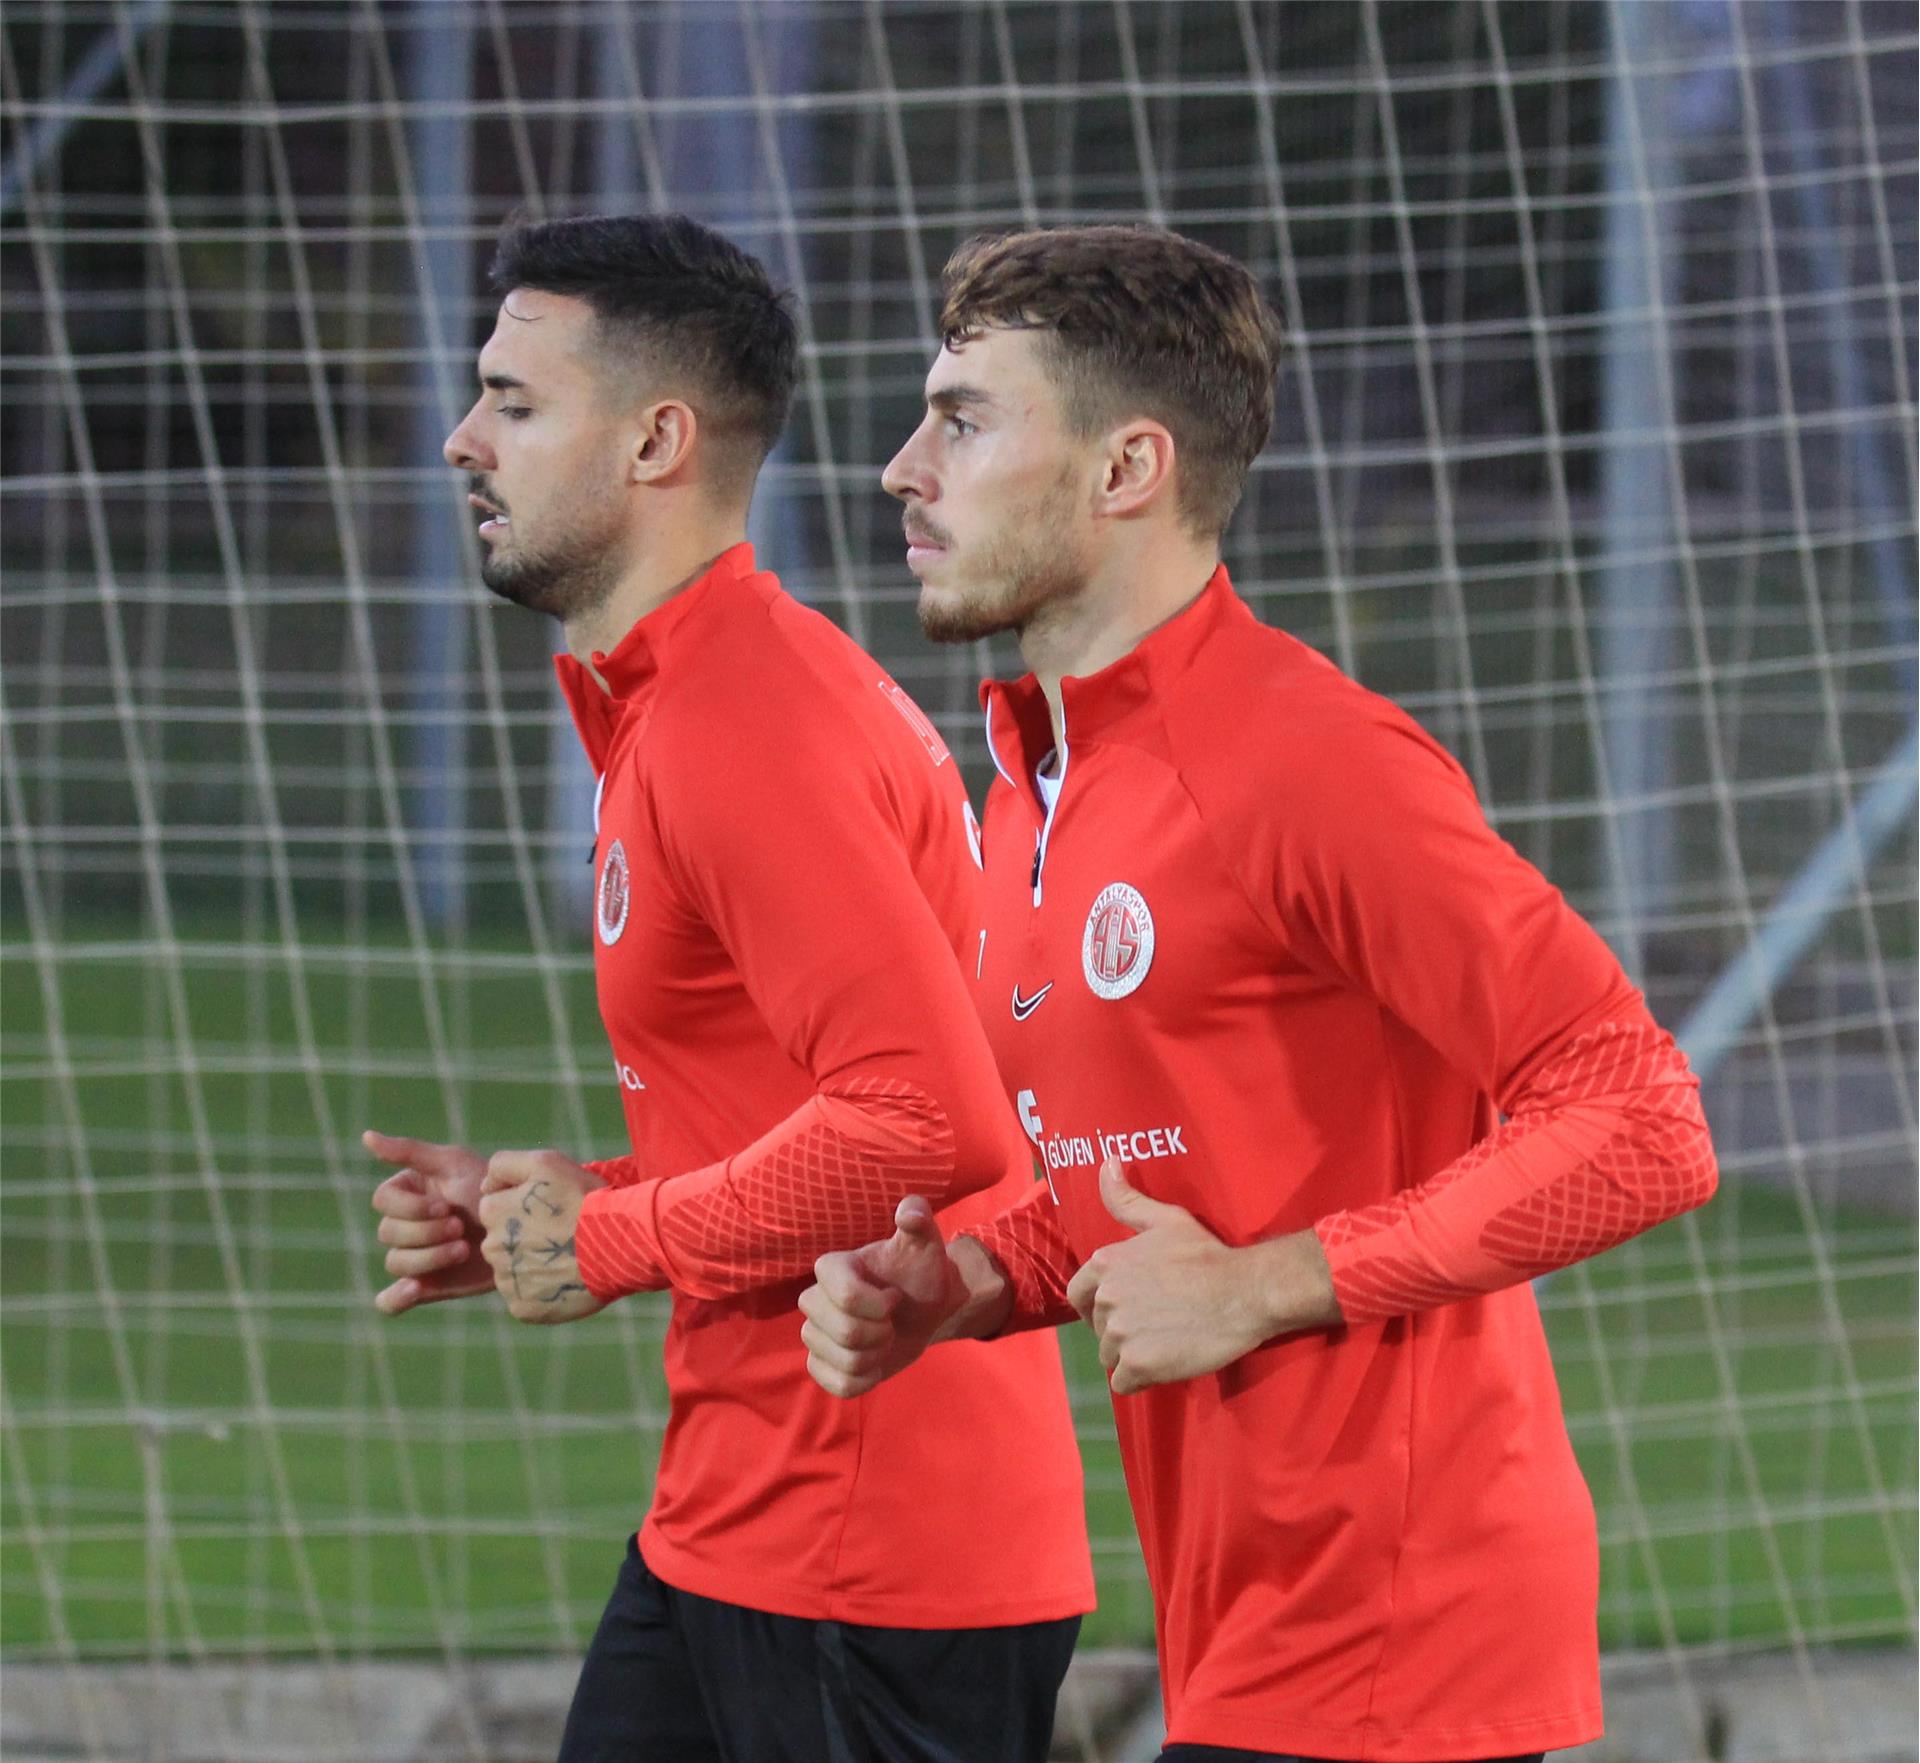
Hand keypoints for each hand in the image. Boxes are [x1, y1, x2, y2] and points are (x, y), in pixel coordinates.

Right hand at [365, 1129, 491, 1315]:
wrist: (524, 1230)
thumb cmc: (489, 1189)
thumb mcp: (453, 1163)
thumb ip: (409, 1151)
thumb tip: (366, 1136)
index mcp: (406, 1194)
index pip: (384, 1201)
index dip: (411, 1206)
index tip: (445, 1205)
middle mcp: (404, 1226)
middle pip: (388, 1233)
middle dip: (426, 1231)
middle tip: (460, 1227)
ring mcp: (412, 1258)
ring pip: (395, 1263)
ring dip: (428, 1257)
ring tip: (463, 1249)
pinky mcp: (424, 1288)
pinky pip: (389, 1302)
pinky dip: (395, 1299)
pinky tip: (415, 1289)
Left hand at [478, 1150, 606, 1324]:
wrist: (618, 1244)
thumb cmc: (583, 1199)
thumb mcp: (545, 1163)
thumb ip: (504, 1165)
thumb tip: (484, 1186)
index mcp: (493, 1212)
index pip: (496, 1207)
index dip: (523, 1205)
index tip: (550, 1209)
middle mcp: (491, 1248)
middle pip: (501, 1240)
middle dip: (523, 1236)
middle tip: (560, 1233)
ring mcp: (506, 1281)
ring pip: (513, 1270)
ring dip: (532, 1264)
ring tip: (566, 1256)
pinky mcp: (522, 1308)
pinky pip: (525, 1297)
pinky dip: (541, 1291)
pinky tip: (564, 1278)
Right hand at [799, 1196, 969, 1397]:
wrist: (922, 1312)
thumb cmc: (920, 1274)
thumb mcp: (927, 1246)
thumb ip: (920, 1220)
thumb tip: (908, 1212)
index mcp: (832, 1267)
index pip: (845, 1295)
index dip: (878, 1305)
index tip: (896, 1297)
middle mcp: (814, 1299)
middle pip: (843, 1332)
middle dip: (880, 1333)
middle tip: (892, 1322)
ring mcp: (814, 1334)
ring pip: (843, 1361)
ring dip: (876, 1356)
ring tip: (884, 1340)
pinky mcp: (820, 1364)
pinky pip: (838, 1385)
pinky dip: (865, 1380)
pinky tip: (874, 1363)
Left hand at [1065, 1159, 1336, 1394]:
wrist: (1245, 1292)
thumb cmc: (1208, 1255)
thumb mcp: (1166, 1219)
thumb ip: (1126, 1198)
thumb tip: (1106, 1160)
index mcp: (1106, 1264)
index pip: (1078, 1295)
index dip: (1098, 1306)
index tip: (1126, 1309)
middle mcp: (1106, 1298)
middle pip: (1097, 1329)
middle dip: (1119, 1331)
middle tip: (1155, 1325)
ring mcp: (1120, 1334)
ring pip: (1110, 1356)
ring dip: (1132, 1355)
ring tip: (1165, 1342)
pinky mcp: (1138, 1365)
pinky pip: (1124, 1383)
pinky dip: (1141, 1379)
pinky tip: (1166, 1363)